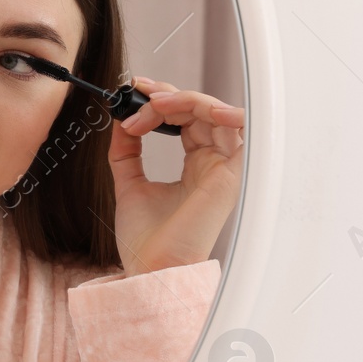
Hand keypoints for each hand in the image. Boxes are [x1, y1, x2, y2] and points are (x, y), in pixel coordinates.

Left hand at [109, 76, 244, 274]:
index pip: (186, 119)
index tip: (130, 95)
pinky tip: (202, 109)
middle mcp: (213, 165)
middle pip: (201, 111)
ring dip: (185, 101)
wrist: (150, 267)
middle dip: (168, 96)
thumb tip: (120, 120)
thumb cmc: (146, 238)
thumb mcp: (129, 183)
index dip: (161, 101)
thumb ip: (127, 151)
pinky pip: (242, 133)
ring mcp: (223, 169)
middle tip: (139, 94)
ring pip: (216, 114)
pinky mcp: (230, 176)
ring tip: (154, 105)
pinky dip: (226, 114)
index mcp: (195, 167)